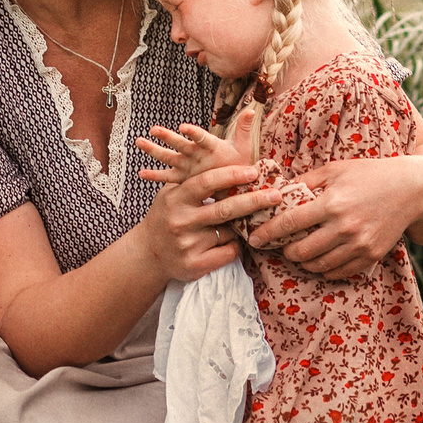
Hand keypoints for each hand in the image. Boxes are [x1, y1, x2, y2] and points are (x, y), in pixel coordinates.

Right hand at [132, 111, 273, 281]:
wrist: (147, 253)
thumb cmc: (167, 215)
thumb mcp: (172, 192)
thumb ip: (193, 178)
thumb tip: (227, 156)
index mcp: (176, 199)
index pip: (206, 183)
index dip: (231, 176)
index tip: (254, 172)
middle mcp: (180, 221)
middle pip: (224, 209)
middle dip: (253, 201)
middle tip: (275, 195)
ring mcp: (187, 245)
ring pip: (230, 233)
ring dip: (241, 227)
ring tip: (247, 222)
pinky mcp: (194, 266)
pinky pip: (228, 253)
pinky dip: (236, 246)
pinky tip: (233, 242)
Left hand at [245, 154, 422, 279]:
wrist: (412, 189)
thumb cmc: (371, 174)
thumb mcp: (337, 169)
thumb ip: (307, 180)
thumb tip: (278, 191)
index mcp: (333, 202)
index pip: (290, 223)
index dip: (268, 233)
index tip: (255, 238)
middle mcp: (345, 227)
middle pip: (301, 251)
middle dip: (286, 251)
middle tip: (281, 246)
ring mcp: (359, 244)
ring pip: (318, 265)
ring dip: (303, 262)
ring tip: (299, 253)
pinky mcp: (371, 256)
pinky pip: (339, 272)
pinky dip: (324, 270)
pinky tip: (320, 261)